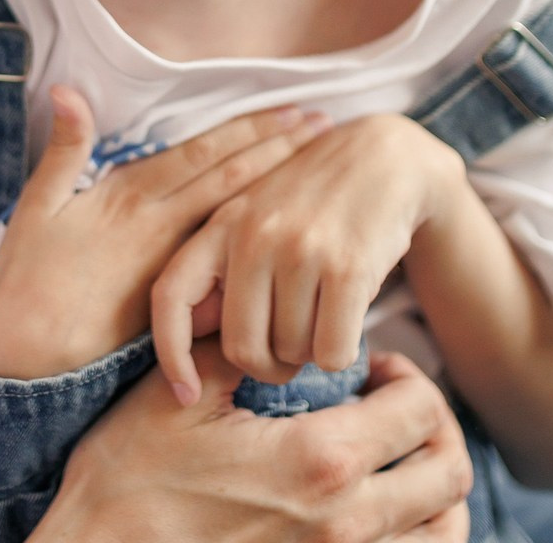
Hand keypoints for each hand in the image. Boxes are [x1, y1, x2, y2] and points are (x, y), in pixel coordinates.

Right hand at [0, 87, 328, 377]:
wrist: (26, 354)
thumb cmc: (27, 276)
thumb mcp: (38, 204)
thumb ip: (64, 147)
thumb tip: (65, 88)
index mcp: (131, 196)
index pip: (205, 155)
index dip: (251, 131)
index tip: (294, 112)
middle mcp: (160, 226)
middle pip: (231, 180)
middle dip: (280, 151)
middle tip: (326, 126)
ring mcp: (170, 264)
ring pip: (235, 219)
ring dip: (278, 189)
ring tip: (316, 166)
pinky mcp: (173, 299)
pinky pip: (225, 264)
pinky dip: (258, 242)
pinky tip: (286, 234)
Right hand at [33, 342, 471, 542]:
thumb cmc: (131, 475)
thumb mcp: (182, 394)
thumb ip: (239, 346)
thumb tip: (268, 315)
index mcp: (318, 461)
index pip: (418, 412)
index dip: (406, 377)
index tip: (372, 366)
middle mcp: (346, 524)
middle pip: (448, 472)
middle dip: (434, 425)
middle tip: (390, 404)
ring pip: (445, 532)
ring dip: (435, 486)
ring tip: (397, 456)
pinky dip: (418, 533)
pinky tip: (381, 505)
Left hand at [153, 113, 464, 399]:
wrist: (381, 157)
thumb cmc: (311, 204)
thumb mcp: (254, 221)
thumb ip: (223, 273)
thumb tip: (196, 337)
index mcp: (220, 225)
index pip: (170, 297)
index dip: (171, 353)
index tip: (185, 394)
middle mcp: (252, 235)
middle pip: (241, 347)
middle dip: (268, 366)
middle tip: (289, 352)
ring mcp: (299, 249)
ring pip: (292, 353)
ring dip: (310, 353)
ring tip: (323, 315)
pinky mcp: (347, 267)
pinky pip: (333, 351)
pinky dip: (342, 354)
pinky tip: (348, 323)